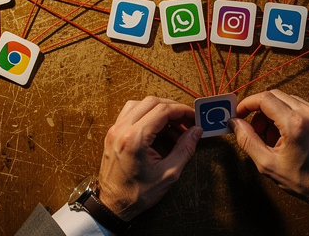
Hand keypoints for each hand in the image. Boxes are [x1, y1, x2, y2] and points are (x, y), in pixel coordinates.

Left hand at [97, 96, 202, 220]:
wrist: (112, 205)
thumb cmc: (137, 194)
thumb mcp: (168, 174)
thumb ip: (184, 149)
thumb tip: (196, 131)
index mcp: (135, 139)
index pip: (163, 111)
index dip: (182, 111)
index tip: (193, 117)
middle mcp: (122, 130)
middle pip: (152, 102)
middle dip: (173, 108)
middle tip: (187, 121)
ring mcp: (115, 130)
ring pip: (140, 104)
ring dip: (159, 110)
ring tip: (173, 126)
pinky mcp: (113, 134)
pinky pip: (130, 113)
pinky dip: (146, 114)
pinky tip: (157, 128)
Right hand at [230, 89, 308, 209]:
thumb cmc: (304, 180)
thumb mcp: (268, 164)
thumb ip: (248, 141)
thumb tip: (235, 123)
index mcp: (295, 124)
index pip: (265, 99)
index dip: (247, 103)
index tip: (238, 114)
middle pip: (274, 95)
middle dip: (259, 110)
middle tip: (253, 130)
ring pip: (285, 100)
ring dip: (272, 113)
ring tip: (270, 138)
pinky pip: (297, 106)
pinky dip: (285, 115)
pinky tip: (283, 136)